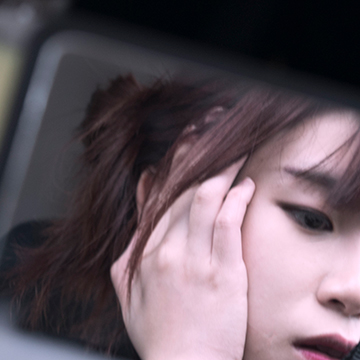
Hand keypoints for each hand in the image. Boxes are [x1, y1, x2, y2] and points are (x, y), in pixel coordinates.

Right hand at [111, 160, 254, 359]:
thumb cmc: (159, 330)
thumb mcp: (126, 289)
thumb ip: (129, 248)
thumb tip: (139, 212)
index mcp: (146, 251)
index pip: (159, 196)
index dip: (175, 165)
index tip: (188, 143)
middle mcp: (168, 249)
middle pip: (183, 189)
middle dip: (200, 155)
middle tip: (214, 131)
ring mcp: (196, 260)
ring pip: (205, 199)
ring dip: (222, 170)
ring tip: (236, 149)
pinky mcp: (224, 273)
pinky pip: (228, 225)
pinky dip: (237, 200)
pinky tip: (246, 185)